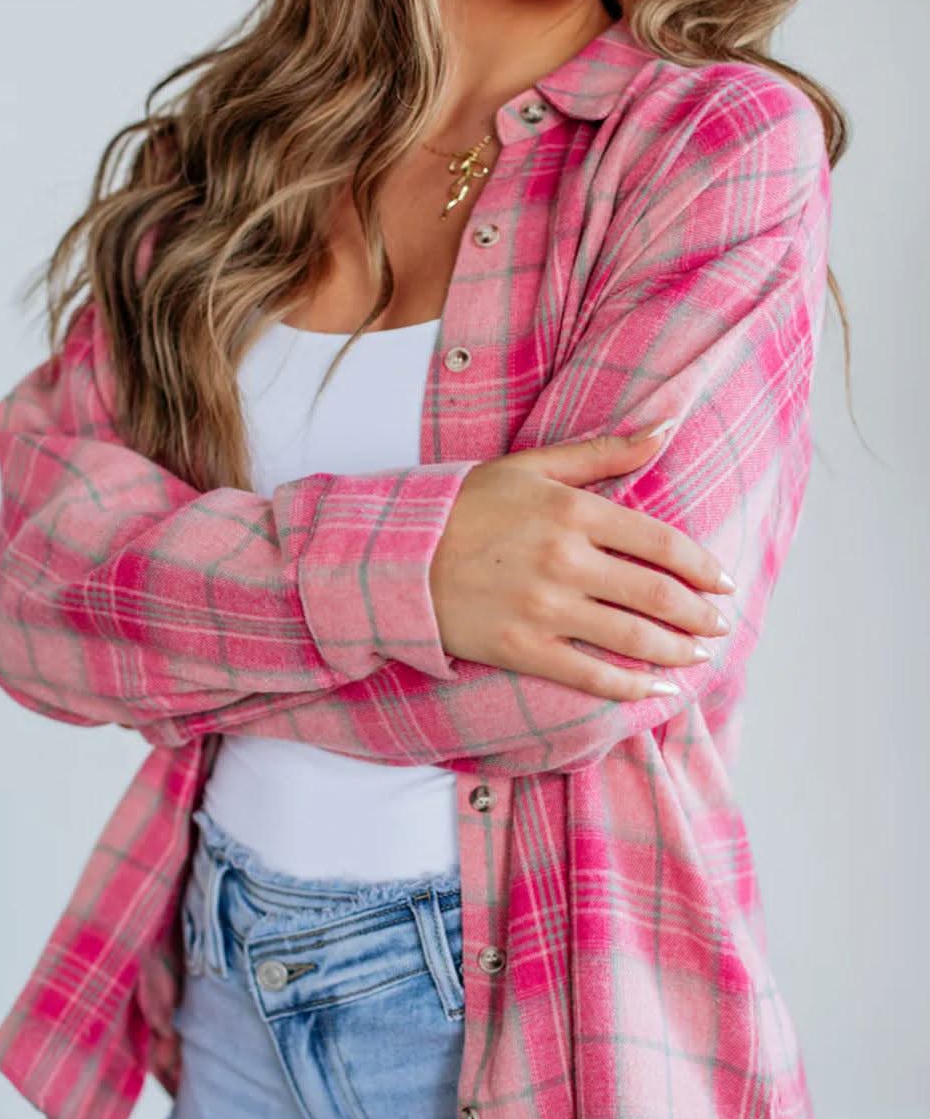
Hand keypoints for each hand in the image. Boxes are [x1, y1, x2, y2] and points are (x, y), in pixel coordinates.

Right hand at [428, 422, 736, 700]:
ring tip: (697, 657)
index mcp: (574, 511)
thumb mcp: (532, 465)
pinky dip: (632, 687)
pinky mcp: (522, 648)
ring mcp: (545, 608)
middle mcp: (567, 561)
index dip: (703, 567)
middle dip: (699, 615)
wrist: (394, 555)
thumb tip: (667, 427)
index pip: (663, 544)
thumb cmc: (463, 505)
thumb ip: (603, 452)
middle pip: (657, 595)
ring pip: (633, 638)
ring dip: (676, 652)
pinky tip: (659, 691)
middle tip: (719, 626)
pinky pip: (591, 675)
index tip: (724, 582)